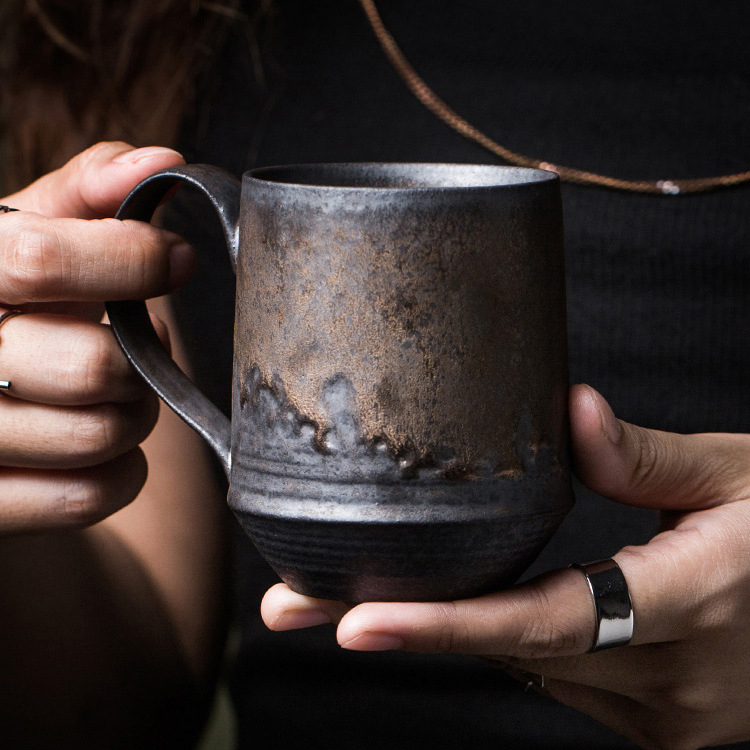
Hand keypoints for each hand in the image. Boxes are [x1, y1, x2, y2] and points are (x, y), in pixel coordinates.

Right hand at [0, 142, 190, 532]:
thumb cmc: (1, 305)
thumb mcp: (17, 236)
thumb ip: (81, 195)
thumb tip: (159, 162)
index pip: (35, 259)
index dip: (128, 257)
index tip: (178, 258)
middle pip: (90, 365)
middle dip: (141, 357)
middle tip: (138, 346)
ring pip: (100, 435)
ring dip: (138, 412)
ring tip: (119, 391)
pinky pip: (89, 495)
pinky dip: (123, 470)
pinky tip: (106, 443)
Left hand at [261, 384, 749, 749]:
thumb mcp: (745, 474)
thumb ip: (650, 453)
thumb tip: (567, 408)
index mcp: (692, 604)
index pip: (541, 621)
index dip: (443, 626)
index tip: (354, 621)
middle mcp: (666, 679)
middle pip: (506, 648)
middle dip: (399, 625)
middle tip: (295, 603)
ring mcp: (663, 714)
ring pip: (525, 665)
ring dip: (448, 631)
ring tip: (362, 595)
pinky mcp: (659, 720)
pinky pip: (557, 674)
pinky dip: (506, 638)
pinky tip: (469, 604)